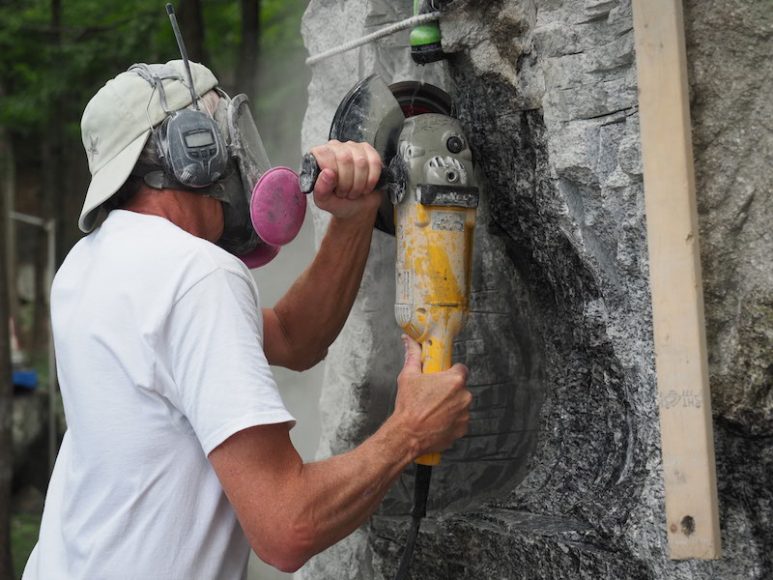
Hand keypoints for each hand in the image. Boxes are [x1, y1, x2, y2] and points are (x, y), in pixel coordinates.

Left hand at [309, 140, 382, 220]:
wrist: (357, 206)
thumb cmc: (338, 201)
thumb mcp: (324, 201)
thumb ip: (321, 189)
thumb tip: (327, 173)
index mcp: (319, 155)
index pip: (324, 155)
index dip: (332, 176)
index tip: (334, 188)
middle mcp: (335, 147)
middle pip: (345, 159)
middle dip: (347, 182)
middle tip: (345, 192)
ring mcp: (353, 147)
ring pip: (361, 162)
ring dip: (359, 183)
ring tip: (354, 190)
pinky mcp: (369, 151)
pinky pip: (374, 162)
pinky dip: (371, 179)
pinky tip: (366, 185)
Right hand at [393, 336, 471, 456]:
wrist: (407, 435)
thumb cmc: (408, 407)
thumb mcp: (408, 376)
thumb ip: (413, 356)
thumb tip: (409, 342)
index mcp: (455, 380)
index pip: (461, 369)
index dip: (451, 372)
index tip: (442, 376)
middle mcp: (464, 396)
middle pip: (460, 387)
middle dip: (449, 390)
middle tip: (433, 395)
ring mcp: (465, 414)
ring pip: (460, 404)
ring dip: (451, 405)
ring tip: (432, 409)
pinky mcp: (463, 429)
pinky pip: (459, 420)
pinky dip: (451, 420)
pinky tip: (436, 420)